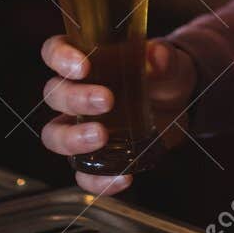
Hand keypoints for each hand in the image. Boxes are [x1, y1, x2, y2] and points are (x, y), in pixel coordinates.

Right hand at [39, 36, 195, 194]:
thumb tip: (157, 55)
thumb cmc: (163, 74)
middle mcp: (75, 93)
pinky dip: (97, 181)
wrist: (179, 103)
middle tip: (106, 100)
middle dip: (75, 98)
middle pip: (55, 94)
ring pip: (55, 135)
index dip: (59, 56)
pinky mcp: (95, 157)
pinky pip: (84, 174)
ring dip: (73, 139)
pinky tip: (123, 177)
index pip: (53, 51)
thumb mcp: (170, 62)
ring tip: (102, 137)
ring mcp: (81, 127)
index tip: (82, 66)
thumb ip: (164, 59)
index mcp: (85, 61)